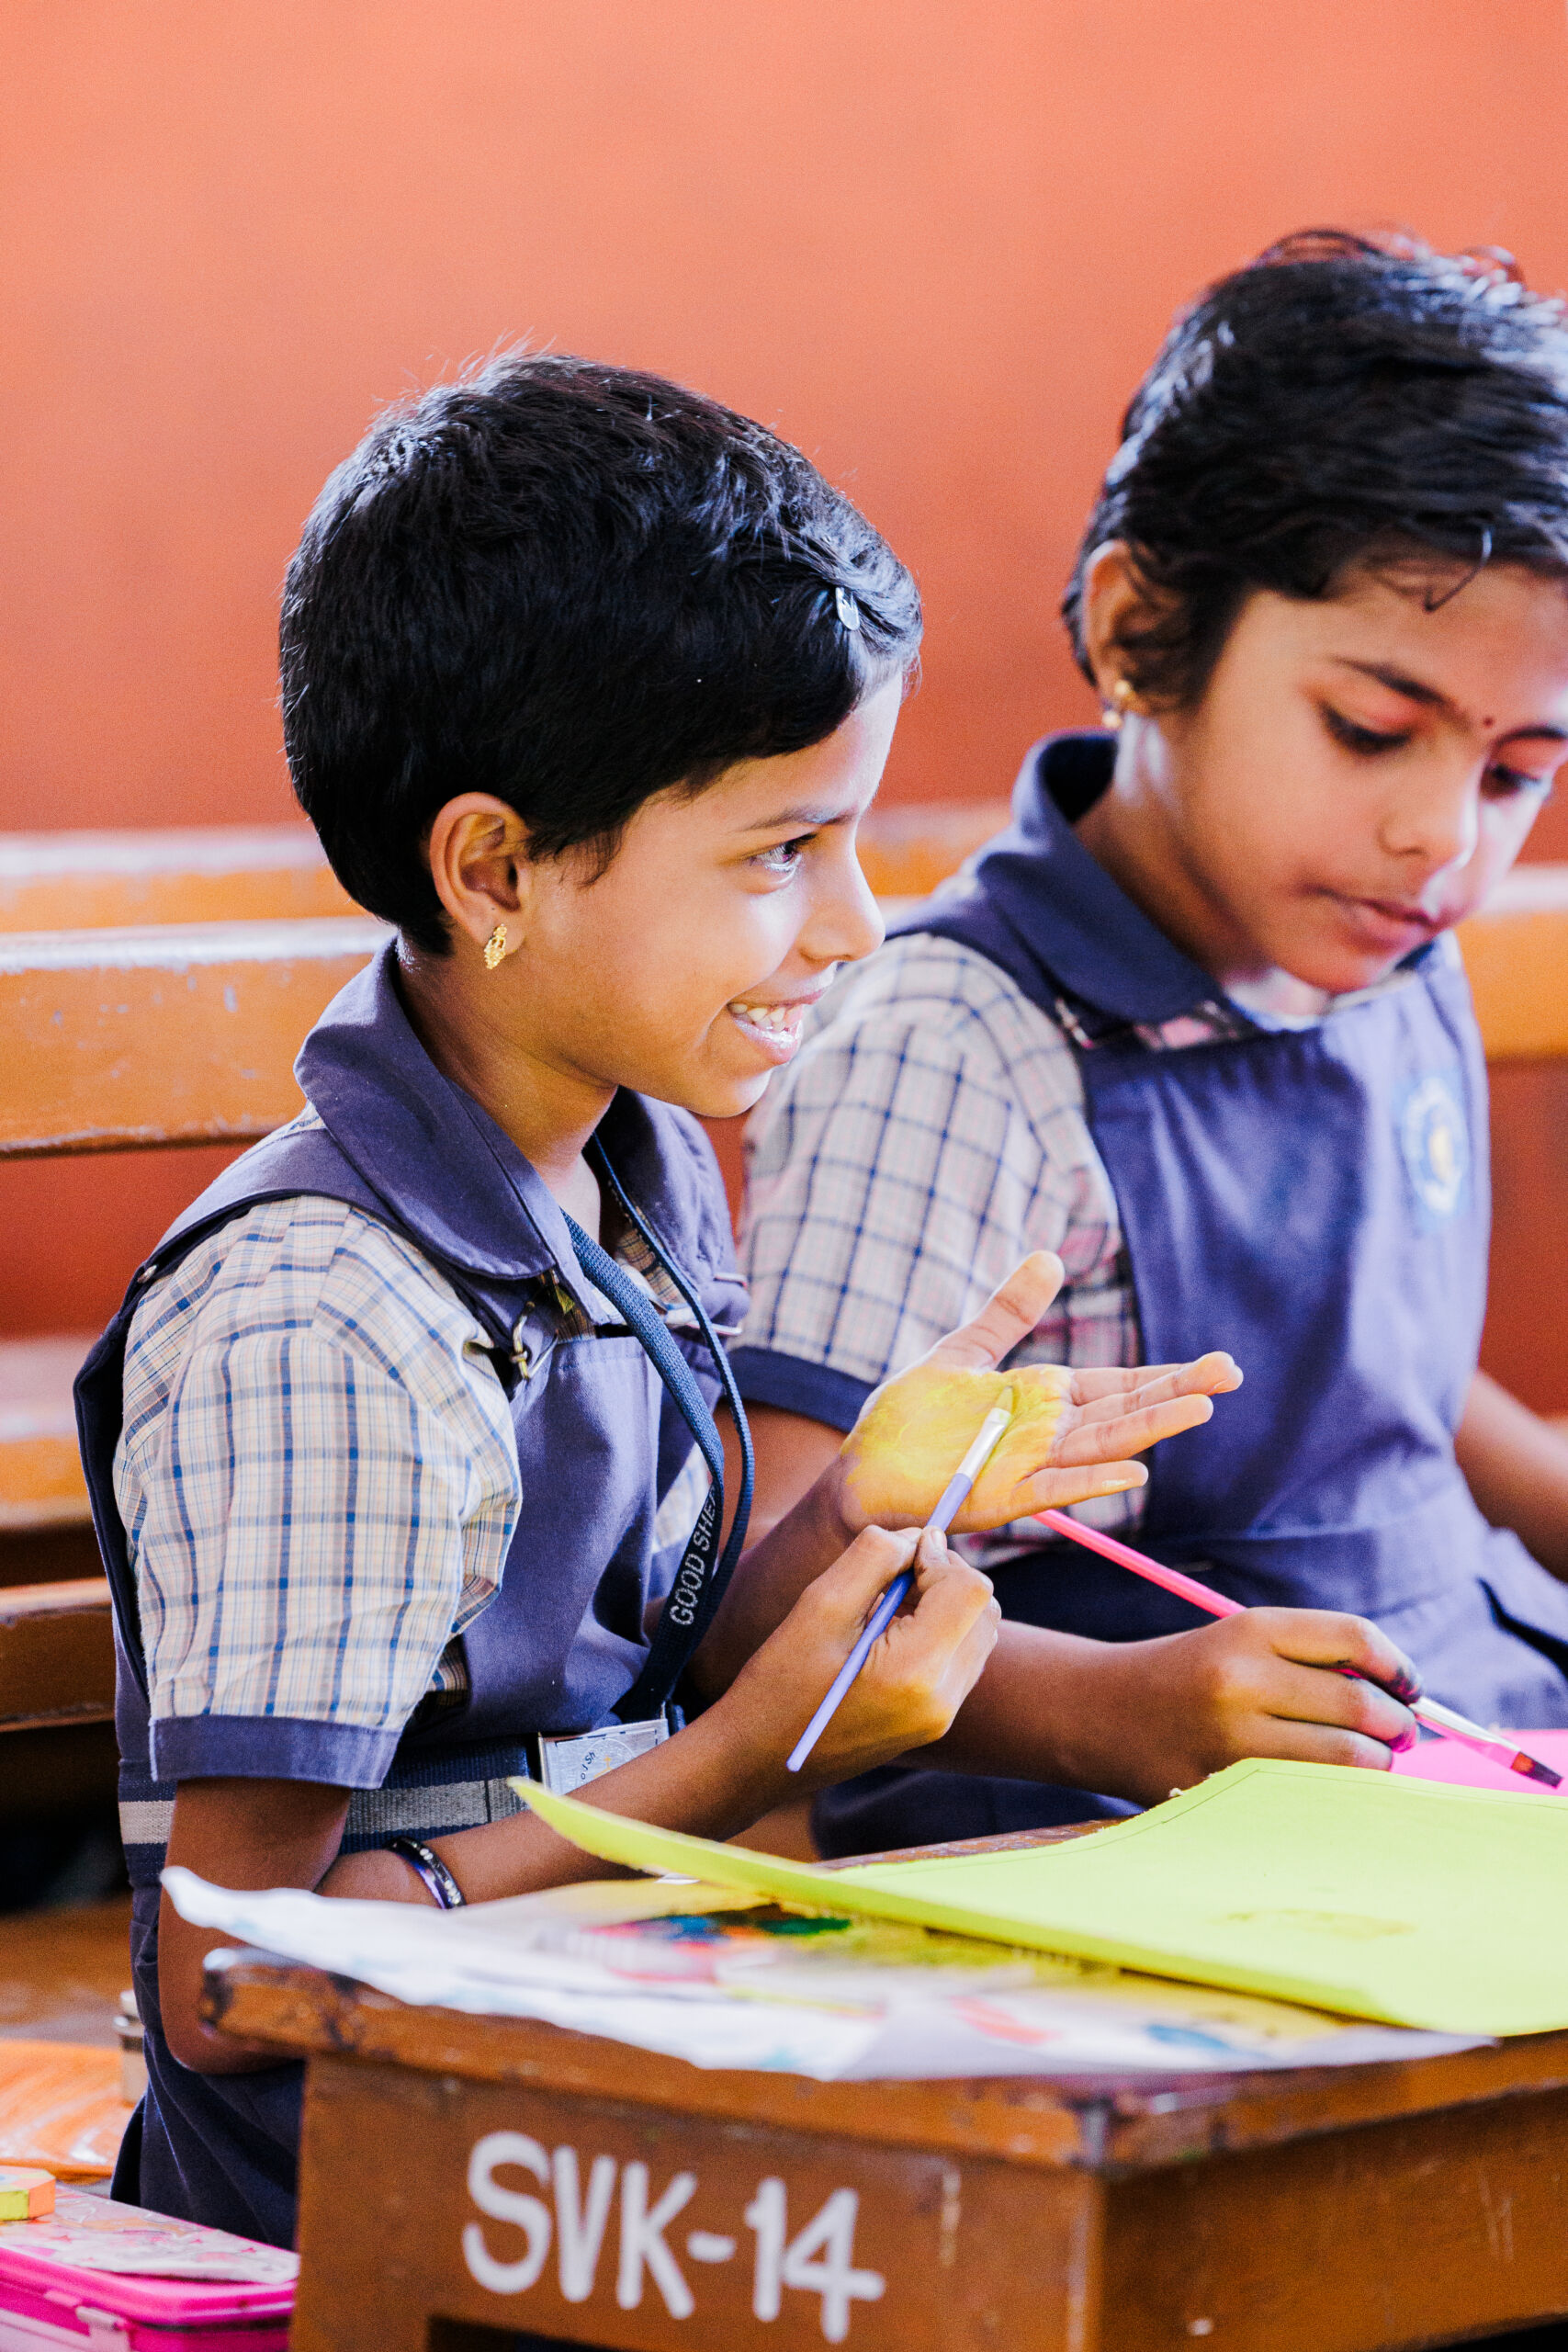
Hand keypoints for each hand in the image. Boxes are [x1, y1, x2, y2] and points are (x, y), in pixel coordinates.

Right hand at [718, 1523, 999, 1790]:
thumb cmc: (779, 1682)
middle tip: (895, 1575)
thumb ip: (875, 1557)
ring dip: (946, 1603)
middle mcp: (942, 1700)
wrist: (759, 1760)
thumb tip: (920, 1538)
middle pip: (986, 1609)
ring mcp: (941, 1717)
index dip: (940, 1557)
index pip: (970, 1589)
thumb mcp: (820, 1605)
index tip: (901, 1553)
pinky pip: (961, 1659)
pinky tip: (890, 1633)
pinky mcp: (933, 1723)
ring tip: (889, 1605)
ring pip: (979, 1632)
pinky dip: (940, 1631)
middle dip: (948, 1578)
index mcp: (915, 1671)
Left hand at [829, 1252, 1240, 1534]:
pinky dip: (1092, 1480)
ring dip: (1149, 1429)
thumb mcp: (965, 1350)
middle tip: (1230, 1374)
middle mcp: (1048, 1434)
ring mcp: (1029, 1466)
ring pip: (1102, 1446)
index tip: (1216, 1365)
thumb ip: (1010, 1311)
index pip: (1117, 1386)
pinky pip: (1055, 1489)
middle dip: (1176, 1393)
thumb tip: (1050, 1256)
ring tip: (1199, 1408)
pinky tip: (1133, 1470)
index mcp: (1043, 1399)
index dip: (1166, 1376)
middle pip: (1123, 1412)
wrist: (862, 1467)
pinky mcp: (1001, 1495)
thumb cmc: (911, 1417)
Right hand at [1067, 1608, 1420, 1804]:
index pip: (1355, 1637)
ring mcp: (1230, 1742)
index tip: (1409, 1686)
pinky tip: (1332, 1787)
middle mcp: (1240, 1680)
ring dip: (1376, 1765)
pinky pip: (1312, 1799)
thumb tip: (1404, 1700)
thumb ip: (1315, 1659)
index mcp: (1248, 1630)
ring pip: (1347, 1761)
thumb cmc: (1192, 1675)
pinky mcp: (1224, 1792)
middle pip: (1361, 1705)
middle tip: (1400, 1734)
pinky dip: (1337, 1795)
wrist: (1102, 1711)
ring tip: (1370, 1761)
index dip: (1398, 1665)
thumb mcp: (1242, 1642)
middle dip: (1398, 1725)